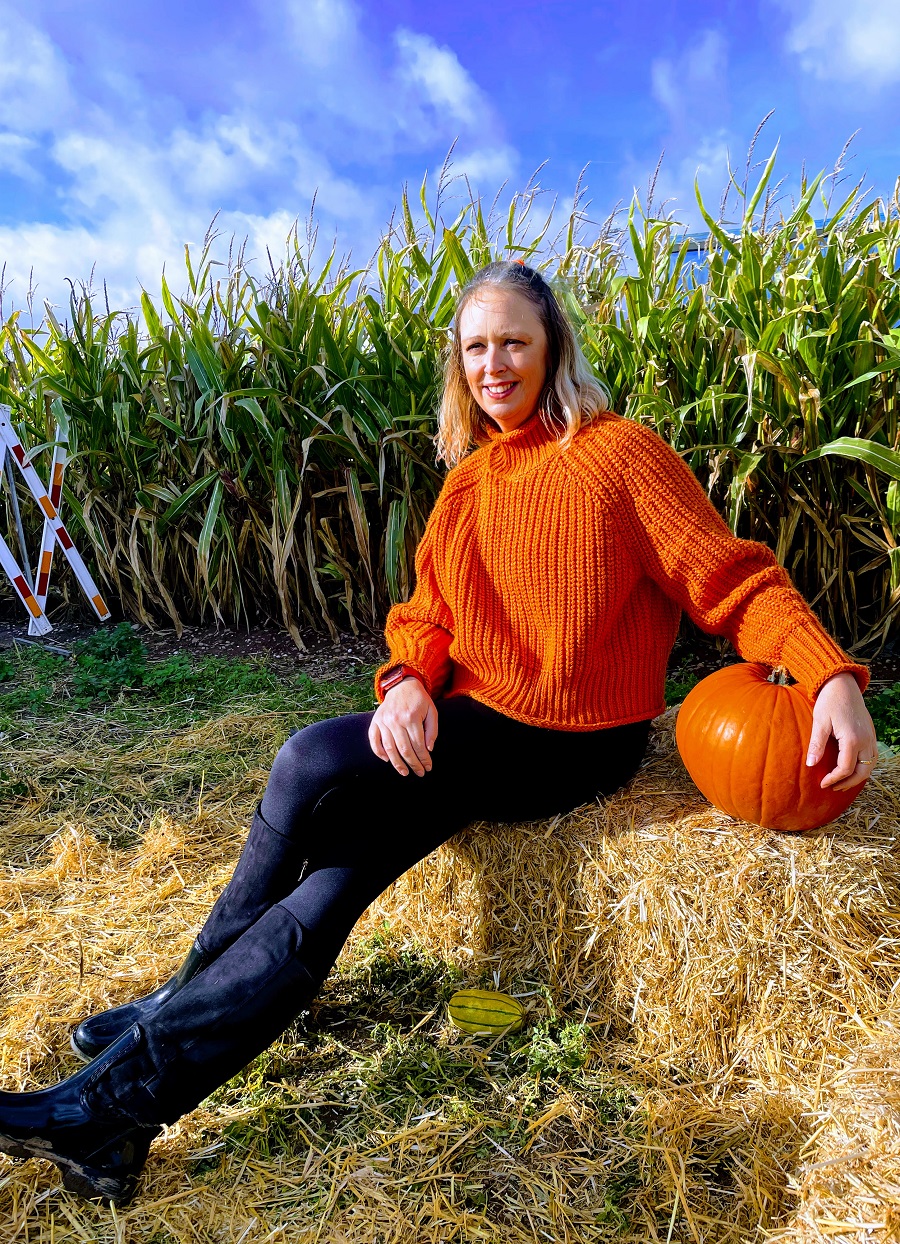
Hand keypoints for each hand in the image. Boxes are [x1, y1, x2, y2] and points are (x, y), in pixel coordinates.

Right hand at [369, 677, 437, 776]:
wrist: (402, 685)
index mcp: (411, 717)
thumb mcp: (432, 711)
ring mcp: (383, 721)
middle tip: (419, 773)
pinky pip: (373, 740)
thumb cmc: (419, 700)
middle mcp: (396, 720)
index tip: (428, 767)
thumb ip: (432, 730)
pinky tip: (387, 760)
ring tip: (404, 772)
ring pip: (389, 748)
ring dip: (397, 763)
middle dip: (413, 764)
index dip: (424, 758)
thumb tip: (428, 749)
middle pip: (404, 749)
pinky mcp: (375, 721)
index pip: (418, 744)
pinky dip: (378, 752)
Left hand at [807, 672, 878, 790]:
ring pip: (870, 765)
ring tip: (842, 782)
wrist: (842, 684)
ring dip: (858, 776)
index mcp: (853, 739)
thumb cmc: (829, 701)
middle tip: (833, 787)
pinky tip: (851, 767)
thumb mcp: (820, 722)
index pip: (845, 769)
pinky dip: (863, 766)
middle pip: (862, 772)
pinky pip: (872, 756)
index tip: (822, 784)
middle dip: (848, 783)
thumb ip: (816, 744)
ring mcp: (871, 737)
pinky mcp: (871, 733)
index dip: (834, 779)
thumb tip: (811, 765)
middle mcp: (866, 740)